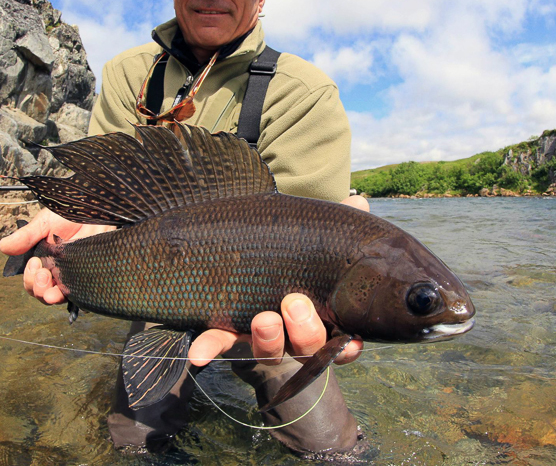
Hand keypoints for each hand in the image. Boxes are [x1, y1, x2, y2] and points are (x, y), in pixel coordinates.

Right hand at [0, 208, 112, 304]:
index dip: (29, 278)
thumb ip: (25, 236)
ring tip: (51, 292)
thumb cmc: (70, 215)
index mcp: (42, 260)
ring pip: (58, 296)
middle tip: (42, 273)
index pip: (30, 281)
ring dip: (51, 296)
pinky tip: (69, 289)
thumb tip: (3, 246)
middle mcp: (56, 271)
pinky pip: (79, 292)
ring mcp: (72, 274)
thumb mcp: (44, 223)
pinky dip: (72, 294)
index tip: (34, 263)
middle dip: (37, 288)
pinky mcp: (87, 275)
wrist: (95, 210)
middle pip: (41, 292)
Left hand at [187, 195, 368, 366]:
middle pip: (306, 348)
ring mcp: (262, 339)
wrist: (251, 272)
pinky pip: (220, 344)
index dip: (348, 348)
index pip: (342, 345)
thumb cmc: (296, 264)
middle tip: (295, 303)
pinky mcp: (228, 332)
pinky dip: (209, 349)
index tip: (351, 340)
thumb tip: (358, 202)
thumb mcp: (316, 245)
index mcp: (323, 321)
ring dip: (267, 338)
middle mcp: (294, 338)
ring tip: (263, 319)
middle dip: (304, 330)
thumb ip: (337, 229)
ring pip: (269, 351)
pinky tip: (197, 354)